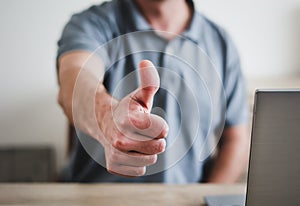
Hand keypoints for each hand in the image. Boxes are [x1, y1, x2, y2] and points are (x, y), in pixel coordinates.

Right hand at [98, 60, 168, 176]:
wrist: (102, 123)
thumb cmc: (126, 110)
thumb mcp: (139, 95)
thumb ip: (148, 81)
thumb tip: (146, 62)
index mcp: (128, 120)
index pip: (162, 130)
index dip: (160, 125)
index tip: (147, 119)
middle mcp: (119, 139)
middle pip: (158, 147)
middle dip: (155, 139)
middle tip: (143, 132)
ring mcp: (114, 154)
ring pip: (150, 160)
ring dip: (147, 151)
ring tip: (135, 140)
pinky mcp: (113, 166)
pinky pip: (140, 170)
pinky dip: (138, 162)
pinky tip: (129, 151)